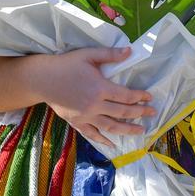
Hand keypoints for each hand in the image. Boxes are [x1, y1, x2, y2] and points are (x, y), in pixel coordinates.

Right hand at [38, 47, 154, 146]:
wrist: (43, 79)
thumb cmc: (67, 65)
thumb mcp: (89, 55)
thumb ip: (110, 54)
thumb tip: (130, 51)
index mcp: (100, 88)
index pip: (126, 96)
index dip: (140, 97)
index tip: (150, 98)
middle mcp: (94, 105)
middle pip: (122, 112)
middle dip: (139, 113)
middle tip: (152, 113)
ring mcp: (85, 116)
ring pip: (110, 126)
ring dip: (127, 130)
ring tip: (140, 131)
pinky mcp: (76, 122)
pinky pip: (92, 134)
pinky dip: (102, 140)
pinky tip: (112, 144)